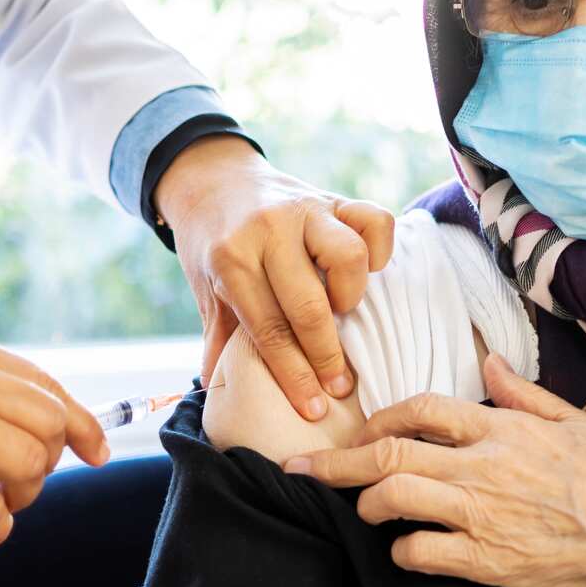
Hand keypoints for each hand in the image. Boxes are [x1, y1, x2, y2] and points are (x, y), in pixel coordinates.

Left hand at [153, 135, 394, 419]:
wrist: (212, 177)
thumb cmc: (212, 242)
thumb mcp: (206, 289)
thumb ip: (219, 339)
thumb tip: (218, 396)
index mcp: (230, 259)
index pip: (268, 329)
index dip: (294, 375)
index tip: (314, 409)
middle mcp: (268, 231)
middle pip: (308, 304)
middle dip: (326, 355)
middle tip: (340, 386)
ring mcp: (305, 210)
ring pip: (348, 255)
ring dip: (351, 294)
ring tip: (343, 311)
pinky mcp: (334, 197)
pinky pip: (374, 220)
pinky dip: (378, 249)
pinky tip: (367, 270)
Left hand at [285, 354, 585, 586]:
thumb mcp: (577, 423)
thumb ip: (524, 394)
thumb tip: (489, 361)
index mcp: (506, 428)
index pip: (422, 408)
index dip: (379, 417)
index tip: (357, 430)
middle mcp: (487, 467)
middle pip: (391, 454)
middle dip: (337, 463)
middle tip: (303, 470)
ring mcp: (485, 516)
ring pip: (395, 499)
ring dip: (366, 505)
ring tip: (362, 510)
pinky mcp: (491, 562)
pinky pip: (421, 554)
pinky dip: (402, 550)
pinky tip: (405, 548)